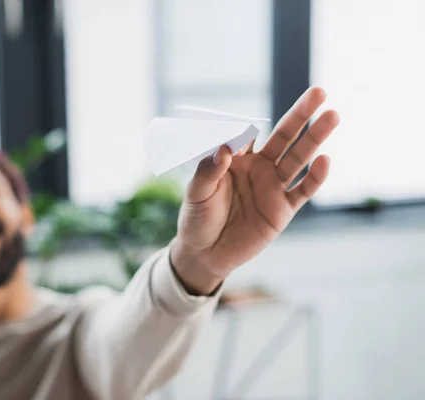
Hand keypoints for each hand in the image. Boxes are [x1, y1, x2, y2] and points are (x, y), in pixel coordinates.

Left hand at [171, 87, 339, 294]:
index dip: (249, 127)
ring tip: (331, 115)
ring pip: (298, 158)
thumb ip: (207, 171)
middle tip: (318, 92)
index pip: (250, 133)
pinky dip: (314, 178)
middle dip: (300, 115)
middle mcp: (259, 168)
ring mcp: (273, 187)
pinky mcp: (283, 210)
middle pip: (284, 138)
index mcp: (236, 159)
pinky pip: (303, 191)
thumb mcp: (196, 194)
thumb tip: (224, 149)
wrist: (205, 253)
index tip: (241, 132)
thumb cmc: (197, 219)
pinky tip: (324, 160)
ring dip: (315, 138)